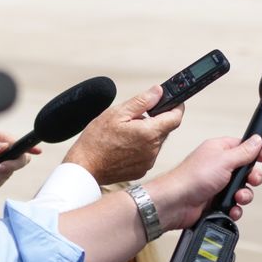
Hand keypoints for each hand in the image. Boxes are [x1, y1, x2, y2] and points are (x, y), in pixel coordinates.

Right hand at [63, 85, 181, 183]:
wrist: (84, 167)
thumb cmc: (96, 140)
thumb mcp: (117, 113)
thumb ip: (142, 101)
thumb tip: (158, 91)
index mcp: (149, 133)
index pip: (175, 117)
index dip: (176, 107)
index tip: (173, 101)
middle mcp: (153, 150)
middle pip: (165, 129)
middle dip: (156, 120)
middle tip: (136, 117)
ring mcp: (148, 162)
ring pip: (156, 142)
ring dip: (148, 134)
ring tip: (126, 133)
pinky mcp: (142, 170)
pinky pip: (149, 154)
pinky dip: (142, 147)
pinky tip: (125, 145)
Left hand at [146, 135, 261, 231]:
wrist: (175, 203)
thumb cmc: (192, 177)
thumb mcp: (224, 160)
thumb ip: (244, 152)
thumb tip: (257, 140)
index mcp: (219, 150)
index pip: (244, 147)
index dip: (257, 152)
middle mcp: (219, 166)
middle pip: (246, 170)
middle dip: (252, 178)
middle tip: (251, 180)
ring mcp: (217, 185)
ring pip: (242, 189)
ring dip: (244, 195)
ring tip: (238, 197)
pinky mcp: (215, 202)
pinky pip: (234, 205)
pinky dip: (235, 208)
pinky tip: (231, 209)